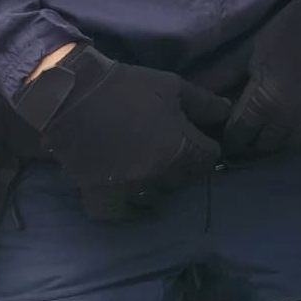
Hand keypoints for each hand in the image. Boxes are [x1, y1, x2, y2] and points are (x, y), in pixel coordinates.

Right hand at [13, 46, 228, 220]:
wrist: (73, 97)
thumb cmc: (129, 87)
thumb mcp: (174, 87)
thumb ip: (205, 103)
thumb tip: (227, 113)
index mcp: (179, 148)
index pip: (209, 158)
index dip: (209, 146)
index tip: (202, 138)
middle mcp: (158, 175)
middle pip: (186, 179)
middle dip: (187, 164)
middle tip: (178, 148)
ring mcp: (129, 190)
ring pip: (158, 196)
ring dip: (162, 184)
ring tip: (156, 167)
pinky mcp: (100, 197)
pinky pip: (123, 214)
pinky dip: (131, 208)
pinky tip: (135, 197)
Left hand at [223, 0, 300, 157]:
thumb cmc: (293, 27)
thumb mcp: (255, 48)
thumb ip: (231, 76)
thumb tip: (213, 95)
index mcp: (264, 100)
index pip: (240, 133)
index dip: (232, 137)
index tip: (228, 137)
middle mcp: (288, 118)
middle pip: (264, 145)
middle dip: (253, 143)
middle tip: (248, 139)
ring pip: (290, 147)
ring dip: (278, 144)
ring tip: (272, 136)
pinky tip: (298, 132)